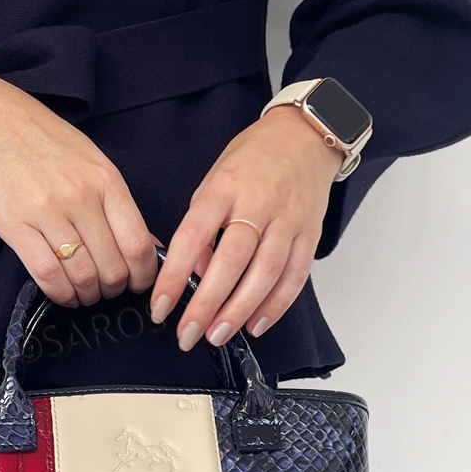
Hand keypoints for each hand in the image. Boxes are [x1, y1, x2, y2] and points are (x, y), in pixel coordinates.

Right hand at [0, 66, 155, 306]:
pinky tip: (63, 293)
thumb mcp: (92, 161)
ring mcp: (47, 212)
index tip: (139, 282)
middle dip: (114, 289)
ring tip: (85, 294)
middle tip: (107, 290)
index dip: (143, 275)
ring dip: (87, 295)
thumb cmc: (42, 141)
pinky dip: (60, 294)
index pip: (138, 243)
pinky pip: (47, 275)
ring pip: (82, 276)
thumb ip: (117, 203)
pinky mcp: (15, 226)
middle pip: (112, 267)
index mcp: (106, 180)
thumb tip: (147, 244)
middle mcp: (80, 197)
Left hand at [149, 105, 341, 347]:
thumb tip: (196, 274)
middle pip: (231, 261)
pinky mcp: (311, 233)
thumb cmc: (252, 159)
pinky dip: (276, 305)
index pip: (193, 237)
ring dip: (239, 311)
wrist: (304, 136)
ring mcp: (288, 219)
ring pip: (265, 273)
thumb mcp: (214, 180)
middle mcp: (258, 203)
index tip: (159, 307)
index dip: (173, 276)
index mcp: (224, 187)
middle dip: (206, 304)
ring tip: (217, 335)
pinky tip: (256, 324)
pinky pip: (295, 276)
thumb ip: (203, 226)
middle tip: (188, 335)